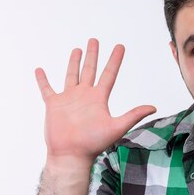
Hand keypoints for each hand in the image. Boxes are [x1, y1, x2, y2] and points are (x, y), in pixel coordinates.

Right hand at [35, 38, 156, 165]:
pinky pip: (47, 89)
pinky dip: (42, 80)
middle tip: (95, 40)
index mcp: (99, 98)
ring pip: (71, 75)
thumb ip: (133, 115)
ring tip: (77, 49)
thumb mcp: (116, 127)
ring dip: (74, 62)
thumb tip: (154, 107)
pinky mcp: (54, 105)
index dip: (115, 60)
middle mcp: (84, 95)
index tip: (120, 46)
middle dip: (93, 55)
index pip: (109, 74)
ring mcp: (69, 99)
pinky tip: (40, 70)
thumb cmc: (93, 144)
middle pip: (90, 70)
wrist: (72, 154)